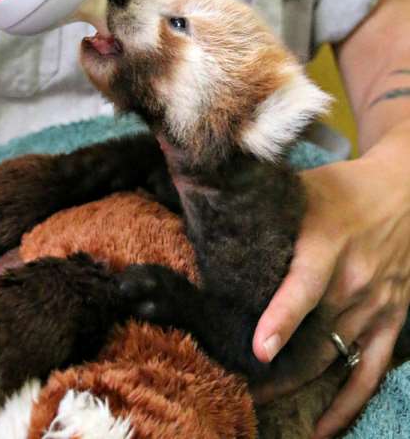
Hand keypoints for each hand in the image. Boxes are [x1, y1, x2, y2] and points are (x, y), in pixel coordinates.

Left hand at [252, 153, 409, 437]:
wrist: (404, 191)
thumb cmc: (343, 189)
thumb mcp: (301, 189)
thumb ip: (265, 210)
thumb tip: (213, 217)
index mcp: (327, 245)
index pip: (303, 287)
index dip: (281, 319)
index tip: (258, 349)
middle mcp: (354, 282)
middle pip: (312, 337)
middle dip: (272, 368)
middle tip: (229, 383)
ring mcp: (375, 306)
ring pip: (332, 360)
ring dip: (296, 386)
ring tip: (256, 401)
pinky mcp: (390, 320)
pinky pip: (371, 372)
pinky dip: (349, 404)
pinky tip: (323, 428)